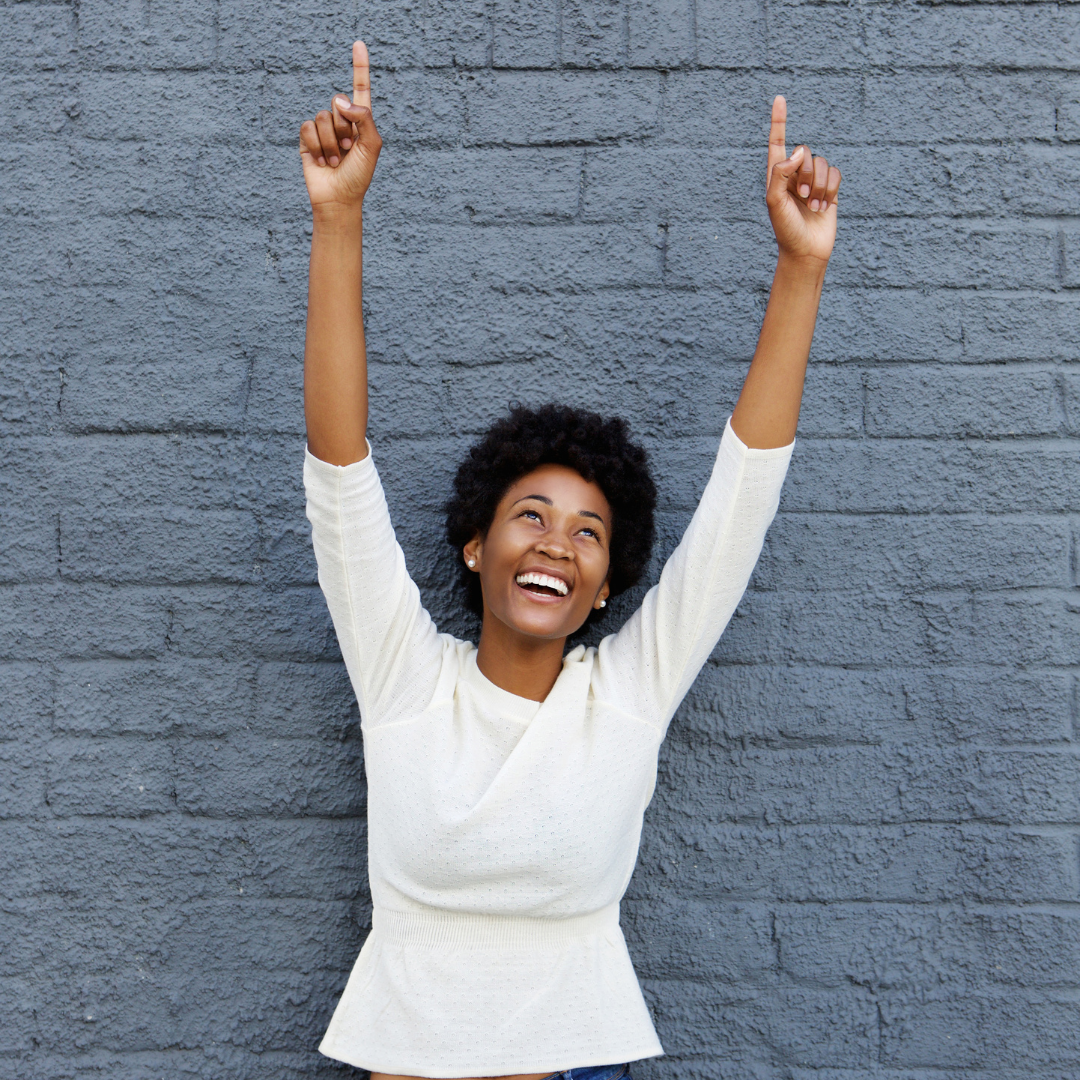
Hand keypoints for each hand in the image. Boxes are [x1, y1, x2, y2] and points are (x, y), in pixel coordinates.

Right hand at [299, 41, 381, 214]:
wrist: (339, 199)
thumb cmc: (359, 176)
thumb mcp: (372, 146)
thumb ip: (365, 118)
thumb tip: (340, 100)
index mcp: (361, 121)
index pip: (360, 89)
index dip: (359, 66)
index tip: (359, 44)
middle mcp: (342, 121)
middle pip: (338, 102)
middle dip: (345, 127)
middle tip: (349, 149)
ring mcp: (323, 129)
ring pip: (323, 117)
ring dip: (331, 142)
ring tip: (337, 160)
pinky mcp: (307, 139)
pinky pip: (308, 127)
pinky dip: (317, 146)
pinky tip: (323, 161)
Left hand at [765, 96, 840, 264]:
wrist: (805, 252)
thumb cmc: (785, 230)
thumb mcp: (774, 202)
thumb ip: (780, 173)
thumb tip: (799, 151)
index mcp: (777, 175)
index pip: (778, 143)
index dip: (779, 121)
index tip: (779, 98)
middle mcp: (795, 175)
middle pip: (805, 152)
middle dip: (806, 174)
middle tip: (801, 197)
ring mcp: (813, 181)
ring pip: (823, 163)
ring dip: (819, 185)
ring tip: (812, 206)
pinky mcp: (830, 189)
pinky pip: (836, 173)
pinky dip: (831, 188)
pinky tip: (823, 207)